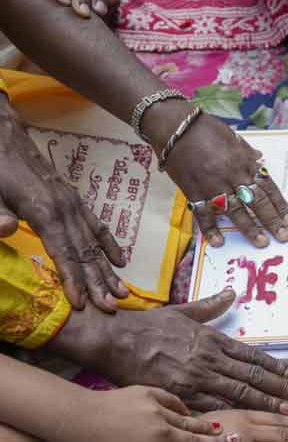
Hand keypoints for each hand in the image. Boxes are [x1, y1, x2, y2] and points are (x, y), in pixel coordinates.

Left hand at [0, 94, 127, 311]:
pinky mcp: (73, 200)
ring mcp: (72, 204)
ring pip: (94, 242)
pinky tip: (120, 260)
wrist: (3, 134)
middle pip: (85, 252)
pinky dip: (109, 244)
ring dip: (108, 269)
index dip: (73, 279)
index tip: (83, 304)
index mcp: (44, 211)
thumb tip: (10, 232)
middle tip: (111, 308)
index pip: (63, 252)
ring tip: (122, 293)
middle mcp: (65, 209)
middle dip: (99, 281)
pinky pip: (96, 226)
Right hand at [48, 288, 287, 414]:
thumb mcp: (182, 311)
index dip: (275, 367)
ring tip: (286, 412)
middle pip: (251, 375)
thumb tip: (231, 292)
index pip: (252, 355)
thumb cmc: (147, 325)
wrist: (114, 340)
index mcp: (211, 339)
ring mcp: (195, 377)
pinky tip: (249, 423)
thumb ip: (210, 306)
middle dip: (279, 388)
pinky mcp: (179, 393)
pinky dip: (232, 414)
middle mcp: (208, 358)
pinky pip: (211, 406)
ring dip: (264, 403)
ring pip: (237, 392)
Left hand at [53, 386, 234, 441]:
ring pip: (188, 420)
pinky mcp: (148, 394)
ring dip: (205, 426)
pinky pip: (173, 402)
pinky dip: (183, 409)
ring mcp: (157, 410)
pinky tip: (188, 412)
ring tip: (221, 428)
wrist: (73, 417)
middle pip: (196, 440)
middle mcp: (163, 432)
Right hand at [142, 100, 287, 248]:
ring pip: (236, 211)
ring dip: (250, 228)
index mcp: (246, 163)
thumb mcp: (234, 138)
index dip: (280, 205)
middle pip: (257, 202)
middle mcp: (233, 176)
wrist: (175, 127)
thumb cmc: (206, 129)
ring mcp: (214, 185)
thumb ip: (247, 153)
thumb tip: (259, 159)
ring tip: (262, 242)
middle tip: (284, 236)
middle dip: (272, 221)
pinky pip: (203, 213)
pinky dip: (210, 229)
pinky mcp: (194, 191)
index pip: (268, 188)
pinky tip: (218, 242)